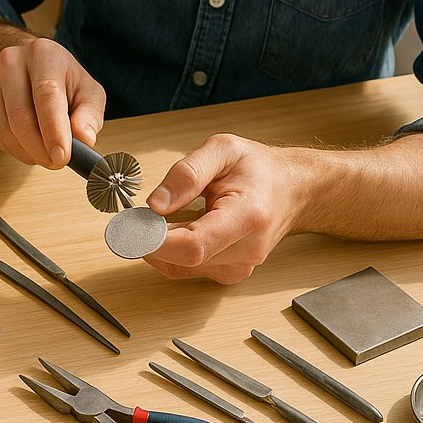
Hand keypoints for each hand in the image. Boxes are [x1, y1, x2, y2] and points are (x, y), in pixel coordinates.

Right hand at [0, 37, 105, 167]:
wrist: (29, 68)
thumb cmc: (62, 81)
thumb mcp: (87, 92)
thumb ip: (89, 115)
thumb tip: (84, 139)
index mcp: (44, 54)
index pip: (46, 94)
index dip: (54, 130)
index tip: (62, 156)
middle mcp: (11, 62)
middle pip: (21, 116)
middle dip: (40, 149)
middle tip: (57, 162)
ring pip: (5, 130)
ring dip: (28, 153)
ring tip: (45, 154)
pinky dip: (14, 149)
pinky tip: (28, 145)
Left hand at [143, 133, 307, 283]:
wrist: (292, 189)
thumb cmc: (259, 169)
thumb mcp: (222, 150)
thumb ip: (187, 173)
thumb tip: (155, 203)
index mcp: (247, 217)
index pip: (194, 246)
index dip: (155, 242)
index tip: (129, 228)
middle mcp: (246, 251)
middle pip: (183, 261)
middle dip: (149, 241)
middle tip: (132, 216)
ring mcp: (239, 267)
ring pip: (181, 269)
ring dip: (158, 247)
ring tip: (154, 217)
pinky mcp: (230, 272)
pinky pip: (188, 268)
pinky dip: (171, 251)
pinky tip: (173, 227)